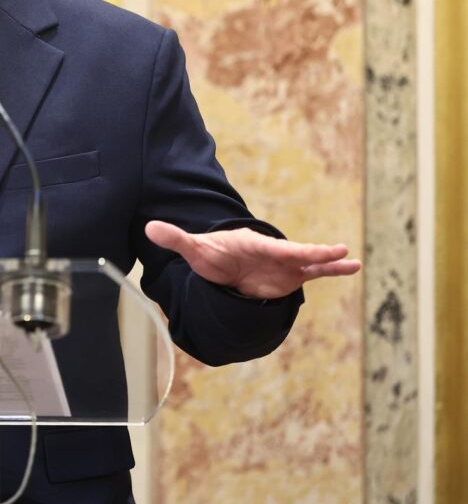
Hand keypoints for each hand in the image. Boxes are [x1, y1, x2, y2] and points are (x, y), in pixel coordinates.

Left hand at [144, 220, 361, 299]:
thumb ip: (175, 238)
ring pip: (310, 261)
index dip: (288, 251)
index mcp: (254, 244)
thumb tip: (149, 227)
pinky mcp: (290, 275)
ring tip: (353, 262)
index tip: (305, 251)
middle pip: (296, 253)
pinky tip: (352, 267)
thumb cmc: (211, 254)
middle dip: (315, 253)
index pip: (273, 249)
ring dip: (329, 261)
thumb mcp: (193, 248)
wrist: (222, 264)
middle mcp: (273, 252)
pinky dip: (332, 269)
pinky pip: (315, 272)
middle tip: (338, 251)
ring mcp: (284, 263)